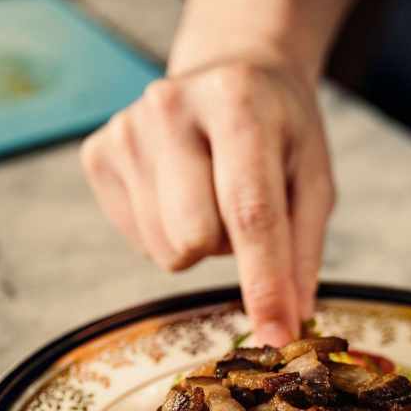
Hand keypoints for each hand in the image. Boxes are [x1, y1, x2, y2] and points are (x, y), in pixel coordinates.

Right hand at [80, 57, 334, 345]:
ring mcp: (126, 127)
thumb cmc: (280, 131)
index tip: (276, 337)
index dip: (264, 283)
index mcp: (238, 102)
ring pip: (166, 248)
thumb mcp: (313, 176)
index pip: (250, 210)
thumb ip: (304, 249)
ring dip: (200, 240)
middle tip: (245, 208)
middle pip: (196, 237)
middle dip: (229, 248)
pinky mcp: (98, 152)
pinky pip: (141, 242)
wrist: (231, 73)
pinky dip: (168, 232)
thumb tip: (290, 321)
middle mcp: (171, 106)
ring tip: (213, 192)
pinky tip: (181, 190)